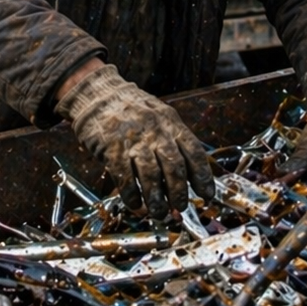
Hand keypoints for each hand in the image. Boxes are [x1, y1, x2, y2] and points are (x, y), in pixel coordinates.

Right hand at [56, 62, 215, 218]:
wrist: (99, 93)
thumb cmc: (132, 109)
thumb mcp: (160, 117)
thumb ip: (174, 142)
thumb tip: (187, 176)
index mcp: (171, 123)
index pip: (194, 152)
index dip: (202, 177)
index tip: (206, 195)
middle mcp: (155, 131)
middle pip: (174, 167)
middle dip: (179, 193)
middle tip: (180, 208)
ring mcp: (134, 139)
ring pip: (151, 175)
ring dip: (156, 199)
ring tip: (158, 212)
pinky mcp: (112, 148)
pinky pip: (125, 177)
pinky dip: (131, 194)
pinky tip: (135, 203)